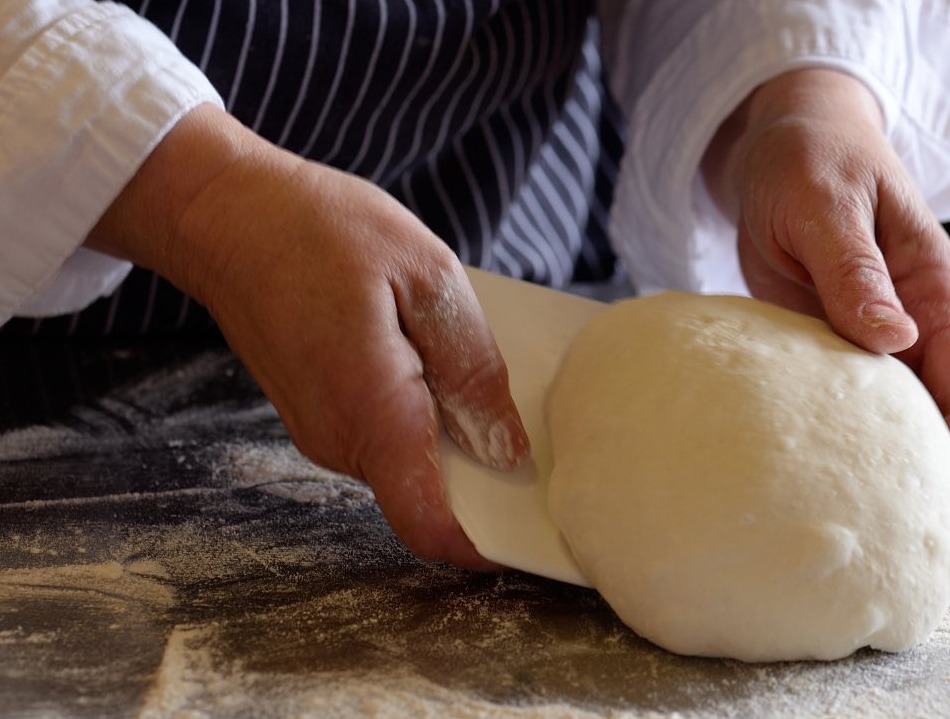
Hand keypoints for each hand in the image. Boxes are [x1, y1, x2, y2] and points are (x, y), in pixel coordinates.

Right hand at [87, 105, 529, 566]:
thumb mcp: (426, 277)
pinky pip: (383, 434)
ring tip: (456, 351)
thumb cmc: (321, 231)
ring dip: (447, 427)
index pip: (431, 525)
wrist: (225, 216)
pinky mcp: (315, 416)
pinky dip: (417, 410)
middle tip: (514, 398)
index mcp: (375, 414)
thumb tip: (506, 450)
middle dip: (480, 465)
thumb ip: (473, 369)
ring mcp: (322, 433)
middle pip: (429, 492)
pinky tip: (422, 349)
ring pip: (407, 461)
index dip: (482, 543)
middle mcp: (341, 442)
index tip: (527, 526)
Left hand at [704, 70, 949, 537]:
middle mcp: (912, 317)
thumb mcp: (826, 204)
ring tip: (893, 530)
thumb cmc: (810, 163)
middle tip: (937, 548)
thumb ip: (855, 269)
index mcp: (929, 285)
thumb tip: (894, 337)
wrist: (782, 146)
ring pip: (900, 407)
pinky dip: (852, 435)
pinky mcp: (832, 336)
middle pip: (946, 405)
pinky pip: (849, 393)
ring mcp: (872, 330)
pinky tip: (837, 475)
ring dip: (904, 462)